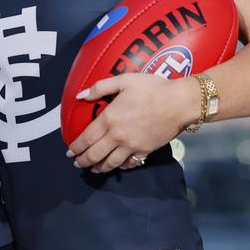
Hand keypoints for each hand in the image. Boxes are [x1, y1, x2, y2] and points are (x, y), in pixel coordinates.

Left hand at [66, 73, 195, 173]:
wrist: (179, 103)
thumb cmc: (151, 88)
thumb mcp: (124, 80)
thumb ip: (101, 87)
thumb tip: (81, 95)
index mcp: (109, 119)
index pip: (87, 138)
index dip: (76, 147)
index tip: (69, 151)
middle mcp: (117, 136)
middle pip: (95, 154)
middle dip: (83, 161)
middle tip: (77, 163)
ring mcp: (132, 146)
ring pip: (111, 163)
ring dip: (99, 167)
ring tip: (93, 168)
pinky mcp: (145, 151)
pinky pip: (129, 163)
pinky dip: (120, 167)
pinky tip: (117, 166)